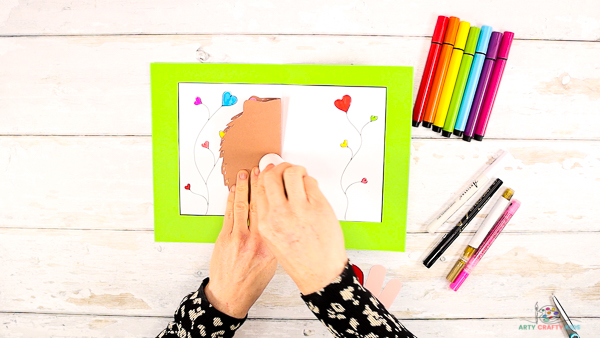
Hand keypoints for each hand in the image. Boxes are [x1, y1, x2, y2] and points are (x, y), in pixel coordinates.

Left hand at [204, 168, 276, 318]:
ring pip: (241, 206)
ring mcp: (238, 238)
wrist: (231, 295)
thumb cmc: (253, 282)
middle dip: (258, 184)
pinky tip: (233, 191)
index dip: (273, 193)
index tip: (275, 179)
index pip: (273, 212)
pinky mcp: (224, 239)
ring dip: (243, 187)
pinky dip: (231, 200)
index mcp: (271, 245)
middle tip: (260, 169)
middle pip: (257, 205)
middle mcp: (255, 239)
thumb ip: (274, 241)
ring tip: (244, 173)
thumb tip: (276, 221)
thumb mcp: (273, 263)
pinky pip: (229, 215)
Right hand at [255, 163, 347, 294]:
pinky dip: (309, 180)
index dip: (264, 175)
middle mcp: (279, 215)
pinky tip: (310, 188)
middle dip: (279, 167)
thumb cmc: (300, 260)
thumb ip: (270, 216)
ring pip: (292, 173)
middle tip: (285, 169)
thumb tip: (273, 192)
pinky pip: (310, 182)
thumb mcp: (273, 240)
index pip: (259, 189)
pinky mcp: (318, 206)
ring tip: (299, 175)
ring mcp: (300, 210)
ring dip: (295, 169)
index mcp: (265, 224)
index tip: (268, 169)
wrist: (320, 273)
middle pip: (272, 176)